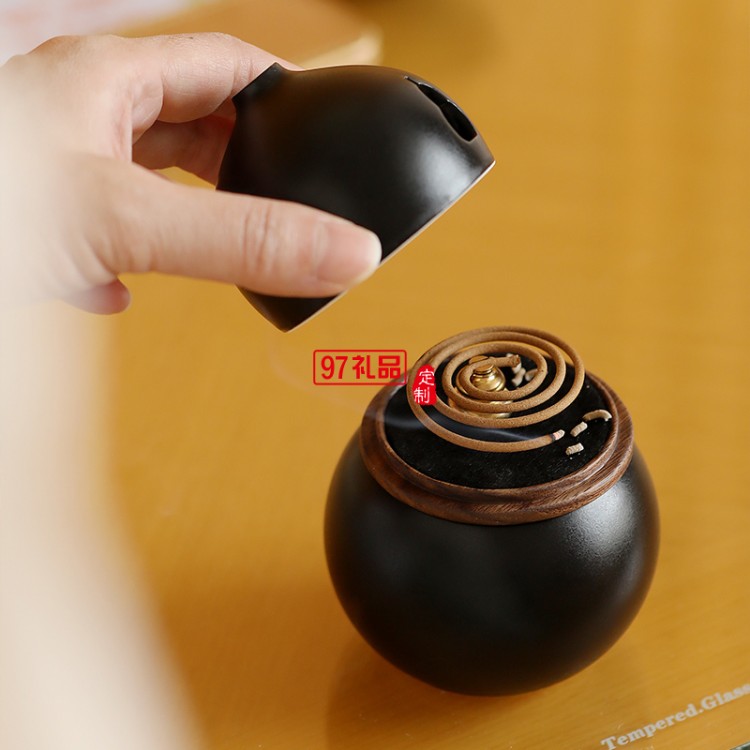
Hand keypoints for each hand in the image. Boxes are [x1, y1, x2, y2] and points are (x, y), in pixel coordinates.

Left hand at [0, 33, 380, 312]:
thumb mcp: (123, 219)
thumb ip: (238, 241)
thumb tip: (344, 252)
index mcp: (109, 82)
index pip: (226, 64)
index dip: (283, 92)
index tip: (324, 128)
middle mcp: (80, 111)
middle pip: (188, 119)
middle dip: (240, 160)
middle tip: (282, 198)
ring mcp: (53, 164)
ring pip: (141, 175)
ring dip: (185, 211)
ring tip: (221, 244)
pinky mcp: (34, 219)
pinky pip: (95, 229)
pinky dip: (123, 261)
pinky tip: (118, 292)